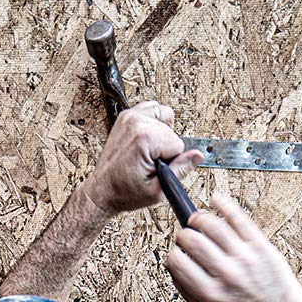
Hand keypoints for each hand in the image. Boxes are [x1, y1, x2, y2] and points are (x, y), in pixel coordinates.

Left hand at [86, 104, 203, 215]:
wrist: (102, 190)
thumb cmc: (124, 192)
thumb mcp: (157, 190)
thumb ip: (181, 170)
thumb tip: (198, 155)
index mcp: (144, 138)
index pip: (178, 144)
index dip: (171, 161)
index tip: (156, 168)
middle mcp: (137, 122)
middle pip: (172, 130)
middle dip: (166, 148)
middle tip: (150, 163)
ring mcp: (130, 116)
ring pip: (165, 115)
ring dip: (162, 132)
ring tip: (149, 150)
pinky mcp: (127, 115)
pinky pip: (152, 109)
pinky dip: (154, 123)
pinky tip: (147, 140)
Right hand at [165, 192, 301, 301]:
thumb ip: (185, 289)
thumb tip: (171, 264)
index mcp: (210, 293)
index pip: (178, 261)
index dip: (173, 255)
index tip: (177, 253)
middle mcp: (226, 274)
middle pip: (193, 240)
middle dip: (184, 235)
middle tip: (186, 236)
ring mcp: (244, 257)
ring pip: (213, 225)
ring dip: (199, 218)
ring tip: (197, 220)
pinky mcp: (259, 244)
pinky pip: (238, 217)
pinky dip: (223, 204)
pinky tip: (215, 200)